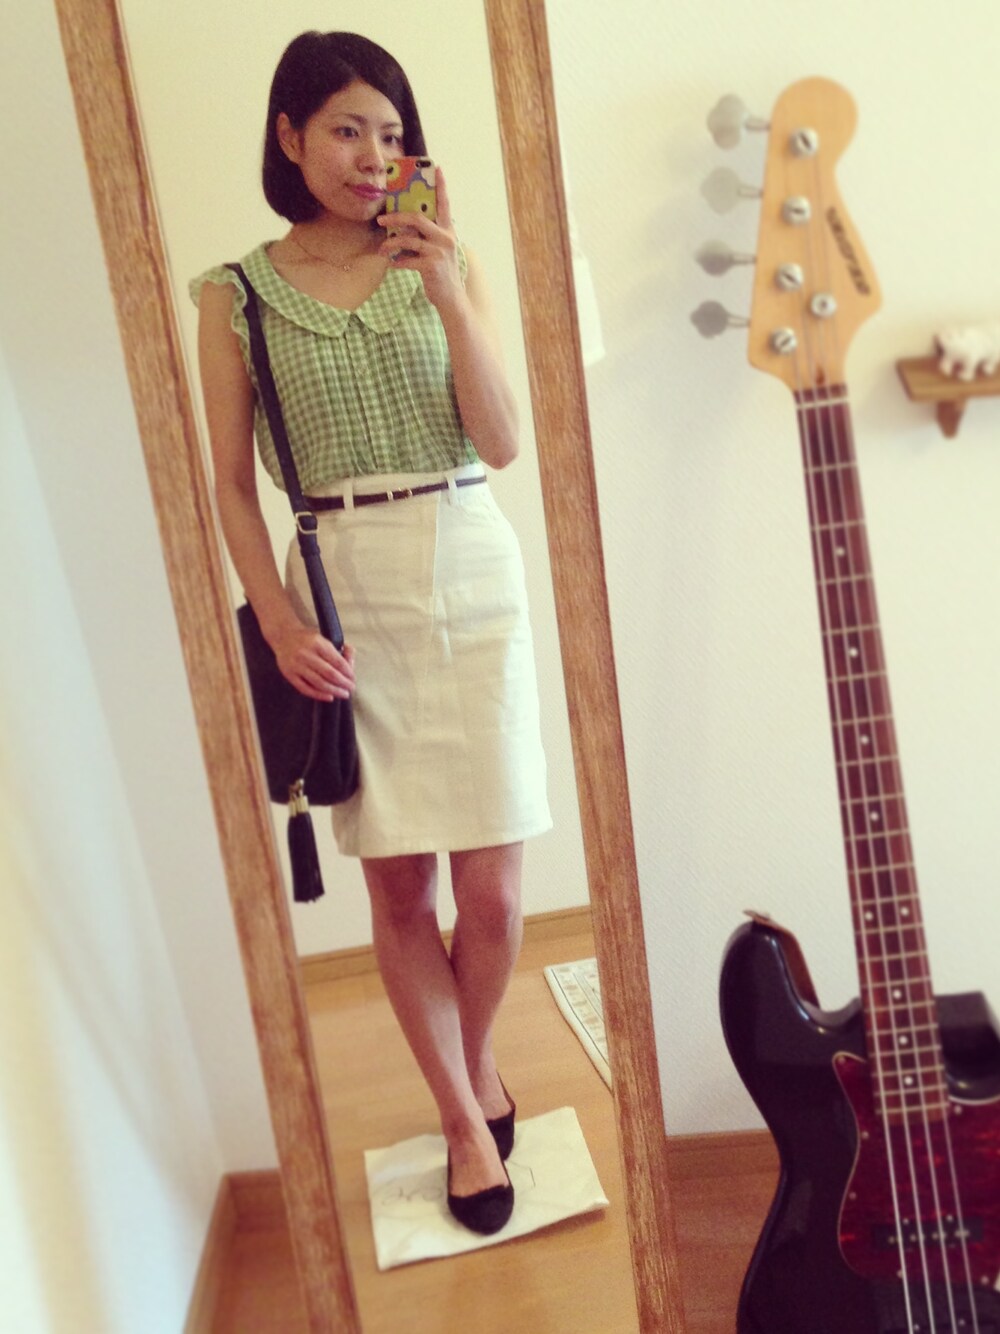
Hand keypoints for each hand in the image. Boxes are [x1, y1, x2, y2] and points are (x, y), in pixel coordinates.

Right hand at [271, 624, 355, 701]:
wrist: (283, 636)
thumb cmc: (307, 638)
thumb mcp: (323, 637)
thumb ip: (339, 648)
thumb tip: (351, 660)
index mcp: (317, 643)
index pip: (337, 661)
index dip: (348, 672)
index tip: (353, 678)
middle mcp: (306, 654)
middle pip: (330, 673)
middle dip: (343, 683)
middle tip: (351, 688)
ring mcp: (296, 665)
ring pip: (319, 683)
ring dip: (334, 690)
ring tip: (343, 694)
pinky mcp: (289, 675)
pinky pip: (305, 688)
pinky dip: (318, 695)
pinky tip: (329, 697)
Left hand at [377, 166, 462, 309]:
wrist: (451, 298)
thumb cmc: (441, 273)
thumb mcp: (440, 250)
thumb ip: (428, 237)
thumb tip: (405, 228)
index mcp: (448, 231)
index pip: (445, 204)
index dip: (441, 186)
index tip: (437, 168)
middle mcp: (445, 238)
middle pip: (417, 218)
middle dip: (396, 217)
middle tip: (381, 219)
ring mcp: (438, 251)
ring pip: (408, 239)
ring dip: (391, 244)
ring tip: (381, 249)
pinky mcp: (431, 266)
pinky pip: (407, 260)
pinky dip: (397, 262)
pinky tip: (392, 264)